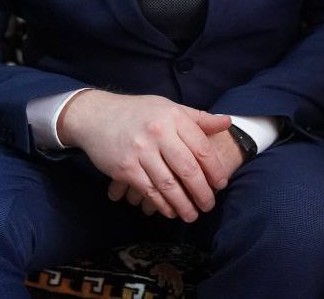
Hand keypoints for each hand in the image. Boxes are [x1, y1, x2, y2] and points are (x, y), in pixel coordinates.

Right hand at [58, 91, 230, 221]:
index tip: (221, 184)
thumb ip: (198, 118)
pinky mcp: (125, 168)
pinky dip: (162, 204)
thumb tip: (227, 122)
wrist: (96, 116)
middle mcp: (159, 133)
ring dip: (183, 204)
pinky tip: (170, 211)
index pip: (202, 148)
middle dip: (202, 191)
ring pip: (168, 184)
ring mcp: (141, 151)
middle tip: (209, 205)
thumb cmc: (138, 112)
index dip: (214, 169)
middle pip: (188, 168)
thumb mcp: (170, 108)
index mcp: (174, 117)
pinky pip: (149, 190)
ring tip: (192, 215)